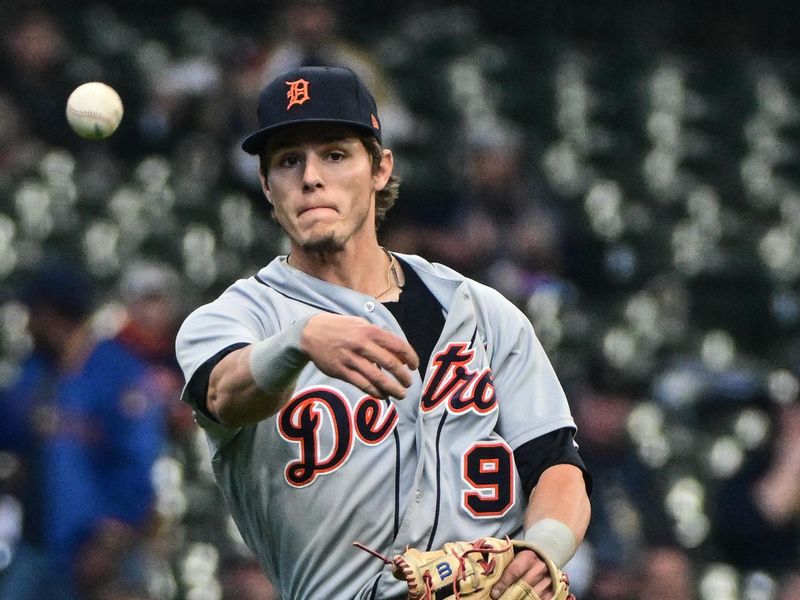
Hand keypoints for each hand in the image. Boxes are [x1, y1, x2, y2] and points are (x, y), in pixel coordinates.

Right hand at [301, 313, 418, 398]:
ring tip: (401, 394)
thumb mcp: (361, 324)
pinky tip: (383, 395)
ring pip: (377, 378)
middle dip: (403, 376)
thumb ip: (379, 337)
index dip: (410, 357)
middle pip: (390, 363)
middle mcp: (361, 344)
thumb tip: (398, 355)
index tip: (414, 366)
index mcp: (370, 331)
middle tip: (408, 383)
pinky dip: (375, 392)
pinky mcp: (341, 371)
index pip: (397, 345)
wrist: (310, 332)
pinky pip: (362, 385)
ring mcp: (351, 359)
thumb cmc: (341, 328)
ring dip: (392, 388)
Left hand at [490, 549, 554, 599]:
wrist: (545, 555)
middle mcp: (540, 568)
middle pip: (523, 586)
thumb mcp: (515, 555)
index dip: (503, 584)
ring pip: (532, 595)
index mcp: (528, 557)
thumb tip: (488, 574)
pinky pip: (542, 599)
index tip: (494, 594)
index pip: (514, 572)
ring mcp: (548, 579)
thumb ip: (504, 563)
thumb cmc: (524, 557)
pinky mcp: (553, 589)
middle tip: (500, 599)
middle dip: (509, 596)